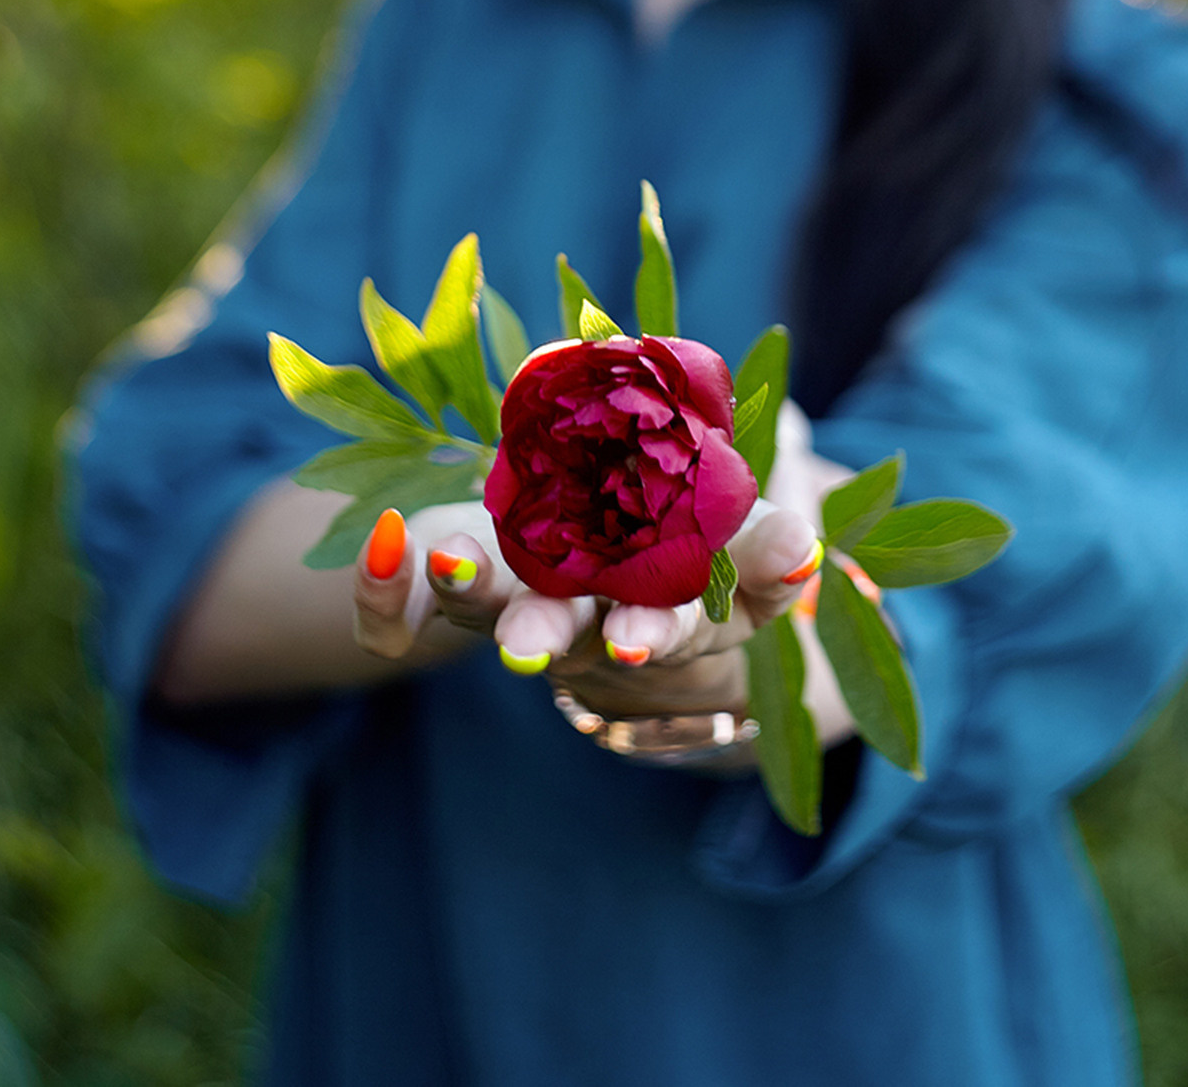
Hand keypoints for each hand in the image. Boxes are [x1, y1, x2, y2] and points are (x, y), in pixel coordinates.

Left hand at [351, 403, 858, 758]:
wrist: (571, 553)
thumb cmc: (666, 537)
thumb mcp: (730, 544)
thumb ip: (764, 546)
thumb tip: (807, 554)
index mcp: (650, 605)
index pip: (663, 624)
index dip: (652, 634)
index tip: (637, 638)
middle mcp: (573, 617)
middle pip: (562, 635)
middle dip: (544, 637)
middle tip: (525, 649)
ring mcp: (501, 607)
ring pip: (480, 615)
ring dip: (466, 591)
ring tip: (447, 556)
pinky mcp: (434, 602)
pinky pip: (397, 621)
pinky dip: (380, 591)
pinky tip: (382, 540)